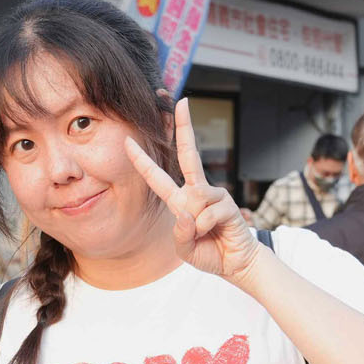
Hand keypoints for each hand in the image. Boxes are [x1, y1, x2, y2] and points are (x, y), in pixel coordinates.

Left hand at [125, 97, 262, 288]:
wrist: (235, 264)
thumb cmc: (209, 253)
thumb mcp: (184, 249)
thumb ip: (181, 234)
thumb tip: (188, 214)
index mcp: (179, 201)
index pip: (157, 177)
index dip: (142, 160)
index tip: (128, 141)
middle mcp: (195, 193)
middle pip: (188, 154)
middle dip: (185, 127)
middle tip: (182, 100)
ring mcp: (213, 196)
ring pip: (195, 198)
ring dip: (196, 223)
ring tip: (206, 234)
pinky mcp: (227, 203)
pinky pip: (208, 213)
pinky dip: (207, 227)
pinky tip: (216, 233)